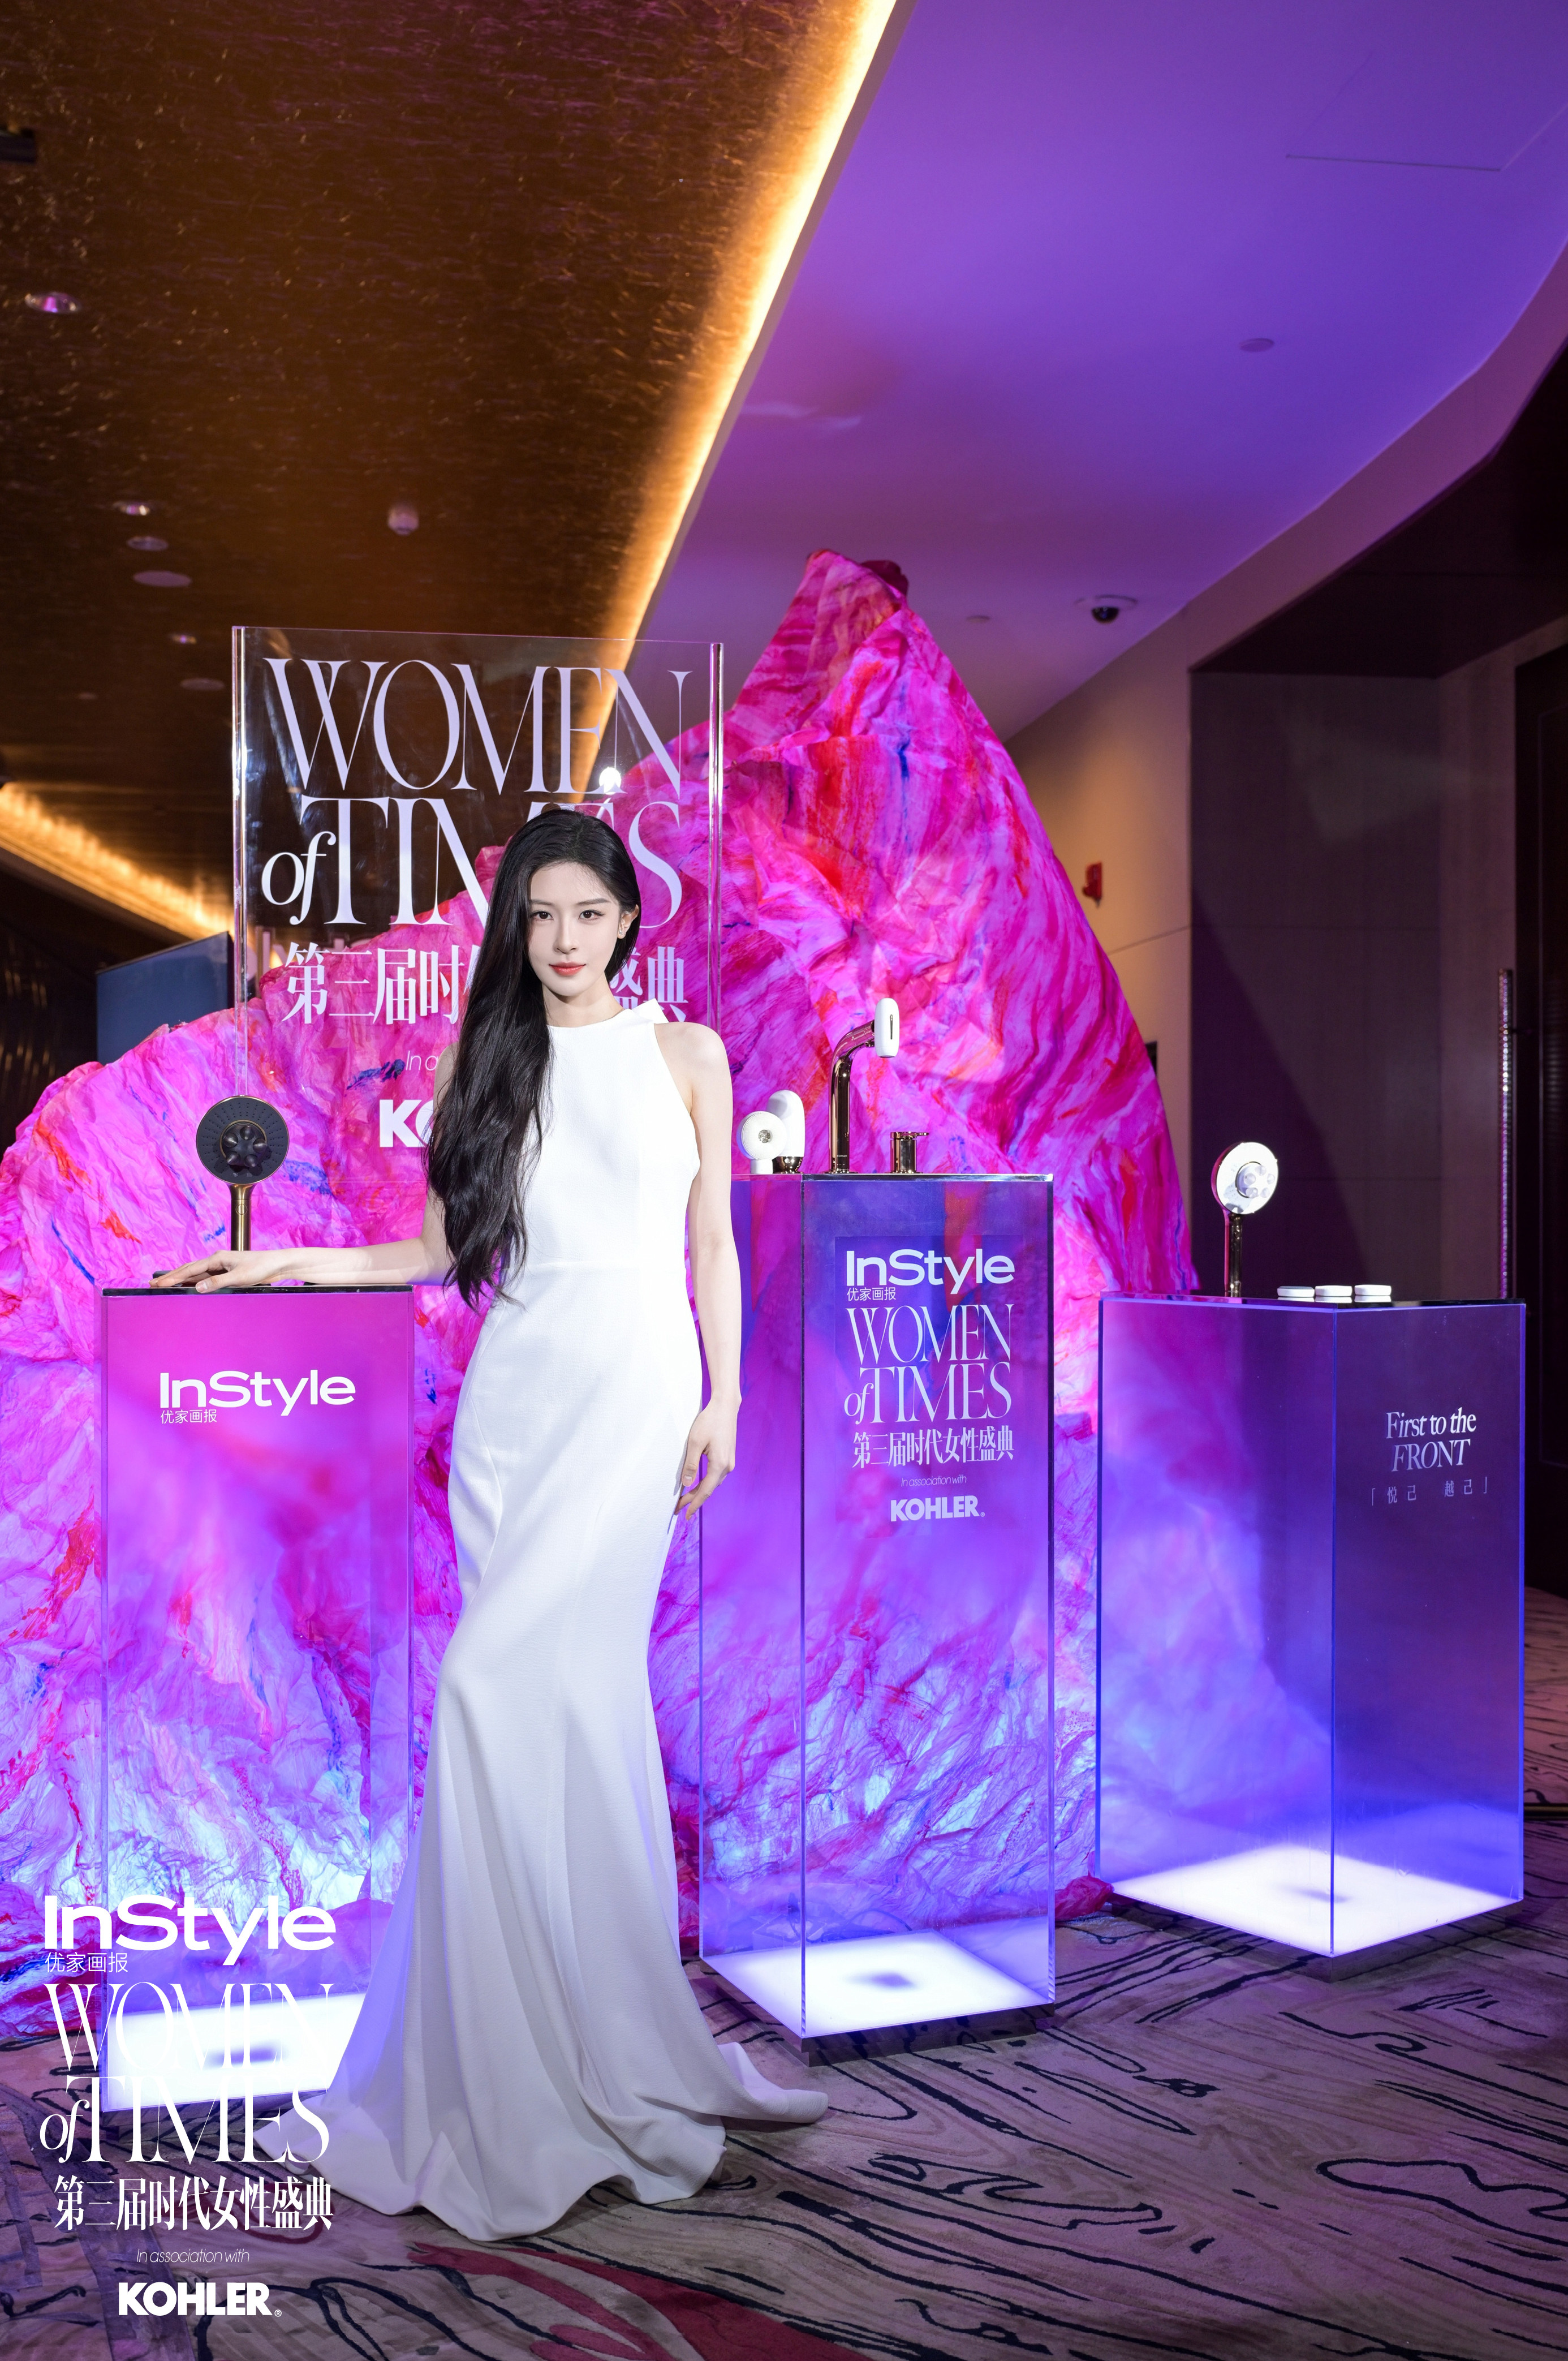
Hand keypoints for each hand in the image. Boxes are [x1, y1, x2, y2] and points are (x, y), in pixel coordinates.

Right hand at [151, 1247, 331, 1292]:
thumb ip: (218, 1282)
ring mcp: (221, 1266)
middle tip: (152, 1284)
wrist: (277, 1264)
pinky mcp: (227, 1272)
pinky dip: (194, 1282)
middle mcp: (217, 1260)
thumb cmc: (261, 1267)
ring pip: (196, 1274)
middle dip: (171, 1277)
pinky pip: (205, 1278)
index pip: (190, 1270)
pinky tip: (188, 1287)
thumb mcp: (239, 1277)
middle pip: (188, 1270)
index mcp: (217, 1258)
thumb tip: (198, 1287)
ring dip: (181, 1280)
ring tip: (165, 1285)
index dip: (173, 1277)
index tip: (158, 1284)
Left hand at [676, 1397, 737, 1521]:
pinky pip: (716, 1475)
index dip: (694, 1504)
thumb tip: (687, 1484)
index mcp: (719, 1464)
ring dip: (700, 1491)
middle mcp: (727, 1466)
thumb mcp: (695, 1442)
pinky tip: (698, 1484)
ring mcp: (729, 1461)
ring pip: (713, 1483)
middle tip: (679, 1509)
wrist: (726, 1407)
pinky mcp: (728, 1456)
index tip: (686, 1515)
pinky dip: (706, 1482)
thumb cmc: (709, 1421)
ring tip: (686, 1499)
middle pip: (709, 1489)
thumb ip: (691, 1464)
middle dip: (694, 1499)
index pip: (705, 1491)